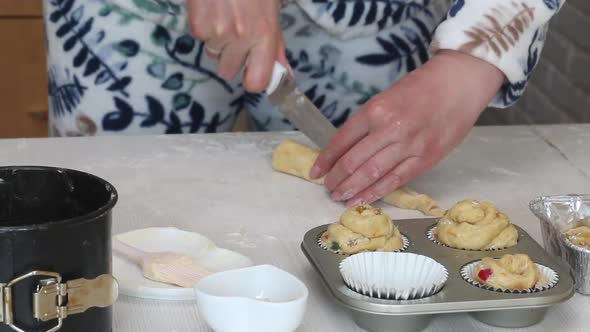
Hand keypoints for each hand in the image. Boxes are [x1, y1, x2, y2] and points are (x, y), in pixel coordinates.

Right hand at [187, 0, 289, 91]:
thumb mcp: (272, 12)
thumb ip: (277, 47)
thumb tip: (285, 76)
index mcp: (265, 35)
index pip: (257, 82)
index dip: (253, 79)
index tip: (252, 72)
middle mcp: (241, 38)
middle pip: (228, 71)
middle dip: (230, 57)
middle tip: (235, 34)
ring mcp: (217, 32)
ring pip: (212, 54)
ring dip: (216, 41)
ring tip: (224, 15)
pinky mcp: (197, 25)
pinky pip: (199, 38)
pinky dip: (204, 26)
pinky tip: (212, 8)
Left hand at [310, 50, 504, 206]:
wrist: (459, 84)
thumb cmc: (420, 88)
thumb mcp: (386, 98)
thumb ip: (368, 123)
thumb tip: (345, 149)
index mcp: (376, 109)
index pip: (342, 140)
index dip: (326, 159)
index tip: (316, 171)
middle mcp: (390, 128)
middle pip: (354, 161)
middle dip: (336, 178)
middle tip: (327, 188)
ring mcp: (409, 145)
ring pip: (372, 174)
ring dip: (352, 189)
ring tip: (339, 197)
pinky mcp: (426, 159)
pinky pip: (396, 180)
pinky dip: (376, 192)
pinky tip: (362, 200)